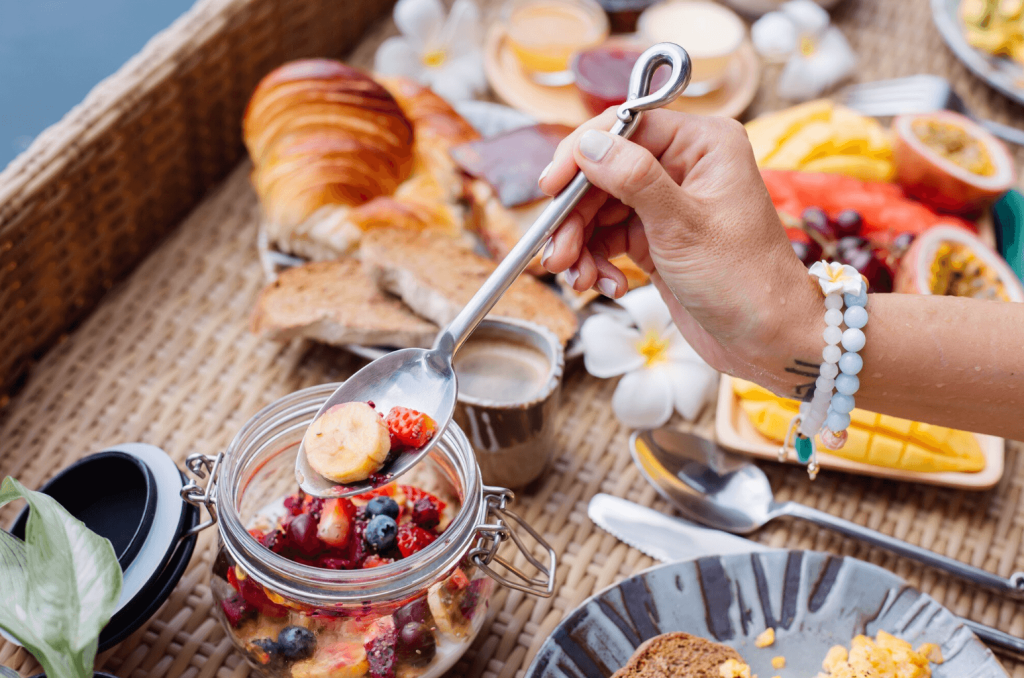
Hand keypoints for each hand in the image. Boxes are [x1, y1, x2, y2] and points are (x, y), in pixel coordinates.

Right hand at [539, 108, 820, 393]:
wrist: (766, 340)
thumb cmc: (744, 280)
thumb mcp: (683, 226)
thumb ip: (633, 179)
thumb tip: (588, 144)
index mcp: (704, 145)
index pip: (625, 127)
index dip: (581, 154)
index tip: (551, 186)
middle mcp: (685, 167)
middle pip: (604, 172)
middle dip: (575, 215)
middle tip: (557, 252)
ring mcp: (668, 204)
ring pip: (599, 210)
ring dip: (580, 244)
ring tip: (578, 278)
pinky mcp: (656, 239)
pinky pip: (607, 239)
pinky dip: (597, 262)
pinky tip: (606, 285)